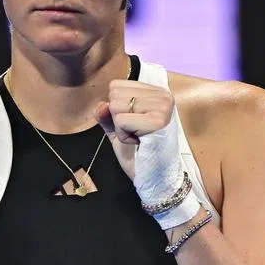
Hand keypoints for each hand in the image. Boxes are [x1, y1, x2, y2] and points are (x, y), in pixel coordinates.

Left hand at [95, 80, 200, 229]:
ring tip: (138, 138)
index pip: (116, 85)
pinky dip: (123, 136)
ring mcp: (162, 106)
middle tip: (136, 133)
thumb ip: (106, 114)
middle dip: (118, 118)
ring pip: (116, 106)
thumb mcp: (117, 129)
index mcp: (156, 92)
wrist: (155, 178)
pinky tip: (139, 142)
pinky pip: (121, 120)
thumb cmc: (138, 153)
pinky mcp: (158, 121)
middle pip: (115, 94)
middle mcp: (163, 95)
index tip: (134, 125)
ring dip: (121, 128)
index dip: (117, 109)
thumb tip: (101, 104)